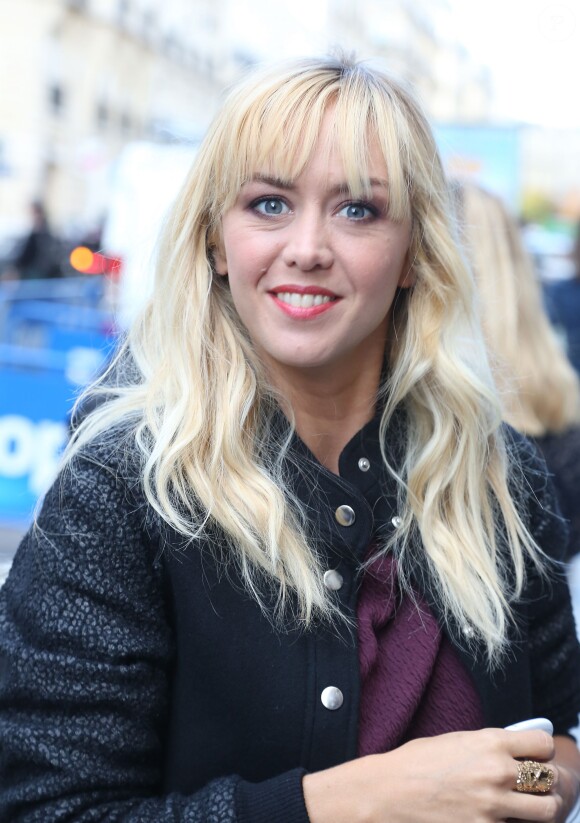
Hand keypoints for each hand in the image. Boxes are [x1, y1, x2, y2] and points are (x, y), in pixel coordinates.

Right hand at [303, 728, 561, 822]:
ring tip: (523, 806)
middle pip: (551, 781)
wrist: (387, 793)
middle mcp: (498, 773)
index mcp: (490, 743)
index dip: (541, 752)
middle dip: (546, 783)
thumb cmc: (415, 763)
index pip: (543, 746)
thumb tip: (511, 752)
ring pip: (546, 812)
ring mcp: (493, 806)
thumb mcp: (455, 741)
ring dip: (539, 809)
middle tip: (532, 786)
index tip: (533, 756)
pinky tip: (497, 817)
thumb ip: (488, 746)